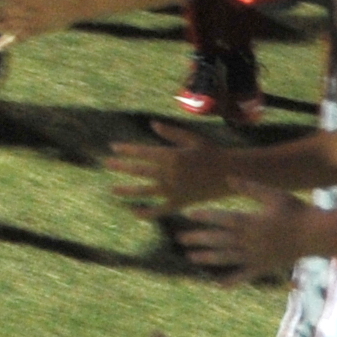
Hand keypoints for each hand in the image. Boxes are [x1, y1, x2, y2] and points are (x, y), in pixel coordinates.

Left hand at [102, 120, 230, 213]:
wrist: (231, 174)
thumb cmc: (212, 152)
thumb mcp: (192, 138)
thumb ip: (171, 132)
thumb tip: (152, 124)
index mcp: (172, 156)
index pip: (143, 153)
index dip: (127, 150)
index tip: (112, 148)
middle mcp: (170, 174)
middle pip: (140, 170)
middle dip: (121, 167)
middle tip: (105, 163)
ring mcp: (174, 190)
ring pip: (145, 191)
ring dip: (127, 190)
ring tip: (112, 190)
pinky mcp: (180, 203)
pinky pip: (159, 210)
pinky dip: (146, 212)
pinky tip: (133, 211)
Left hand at [175, 189, 310, 281]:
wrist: (316, 235)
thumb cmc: (296, 211)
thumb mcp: (273, 195)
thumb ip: (250, 188)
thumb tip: (228, 178)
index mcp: (250, 221)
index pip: (221, 218)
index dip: (204, 216)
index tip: (188, 214)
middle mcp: (249, 240)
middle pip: (219, 239)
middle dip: (198, 238)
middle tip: (180, 238)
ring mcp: (256, 256)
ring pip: (226, 258)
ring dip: (207, 257)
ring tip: (191, 257)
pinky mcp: (264, 267)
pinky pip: (244, 276)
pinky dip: (231, 281)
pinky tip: (218, 285)